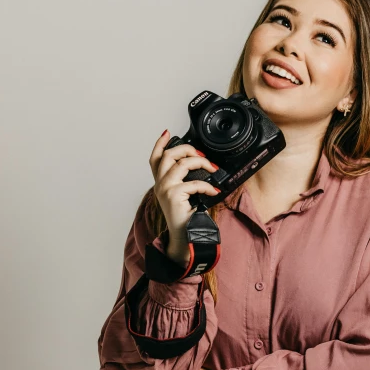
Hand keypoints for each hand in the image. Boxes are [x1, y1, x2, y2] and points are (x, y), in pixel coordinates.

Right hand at [149, 131, 220, 264]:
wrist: (185, 237)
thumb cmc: (187, 217)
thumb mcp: (185, 194)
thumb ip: (186, 179)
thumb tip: (201, 164)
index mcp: (161, 182)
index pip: (155, 158)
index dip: (159, 143)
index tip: (167, 132)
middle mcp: (160, 184)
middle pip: (169, 155)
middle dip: (187, 149)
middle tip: (201, 154)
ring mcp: (165, 189)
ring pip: (182, 163)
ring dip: (201, 162)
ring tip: (212, 169)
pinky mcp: (173, 195)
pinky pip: (194, 182)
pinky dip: (207, 186)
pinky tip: (214, 192)